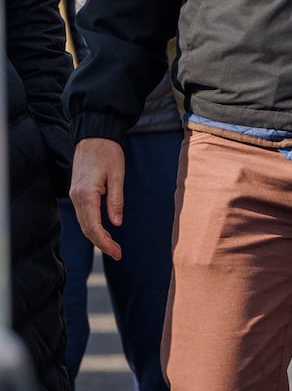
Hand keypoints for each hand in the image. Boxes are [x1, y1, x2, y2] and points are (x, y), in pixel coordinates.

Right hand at [70, 138, 126, 260]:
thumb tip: (116, 223)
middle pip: (86, 228)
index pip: (93, 226)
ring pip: (84, 223)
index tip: (117, 253)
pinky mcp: (78, 192)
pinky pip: (84, 215)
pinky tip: (104, 231)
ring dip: (97, 237)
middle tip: (118, 254)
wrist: (94, 136)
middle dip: (101, 244)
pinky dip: (92, 226)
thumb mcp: (118, 176)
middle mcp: (76, 197)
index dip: (104, 242)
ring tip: (113, 247)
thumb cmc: (108, 153)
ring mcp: (75, 195)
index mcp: (86, 194)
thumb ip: (116, 200)